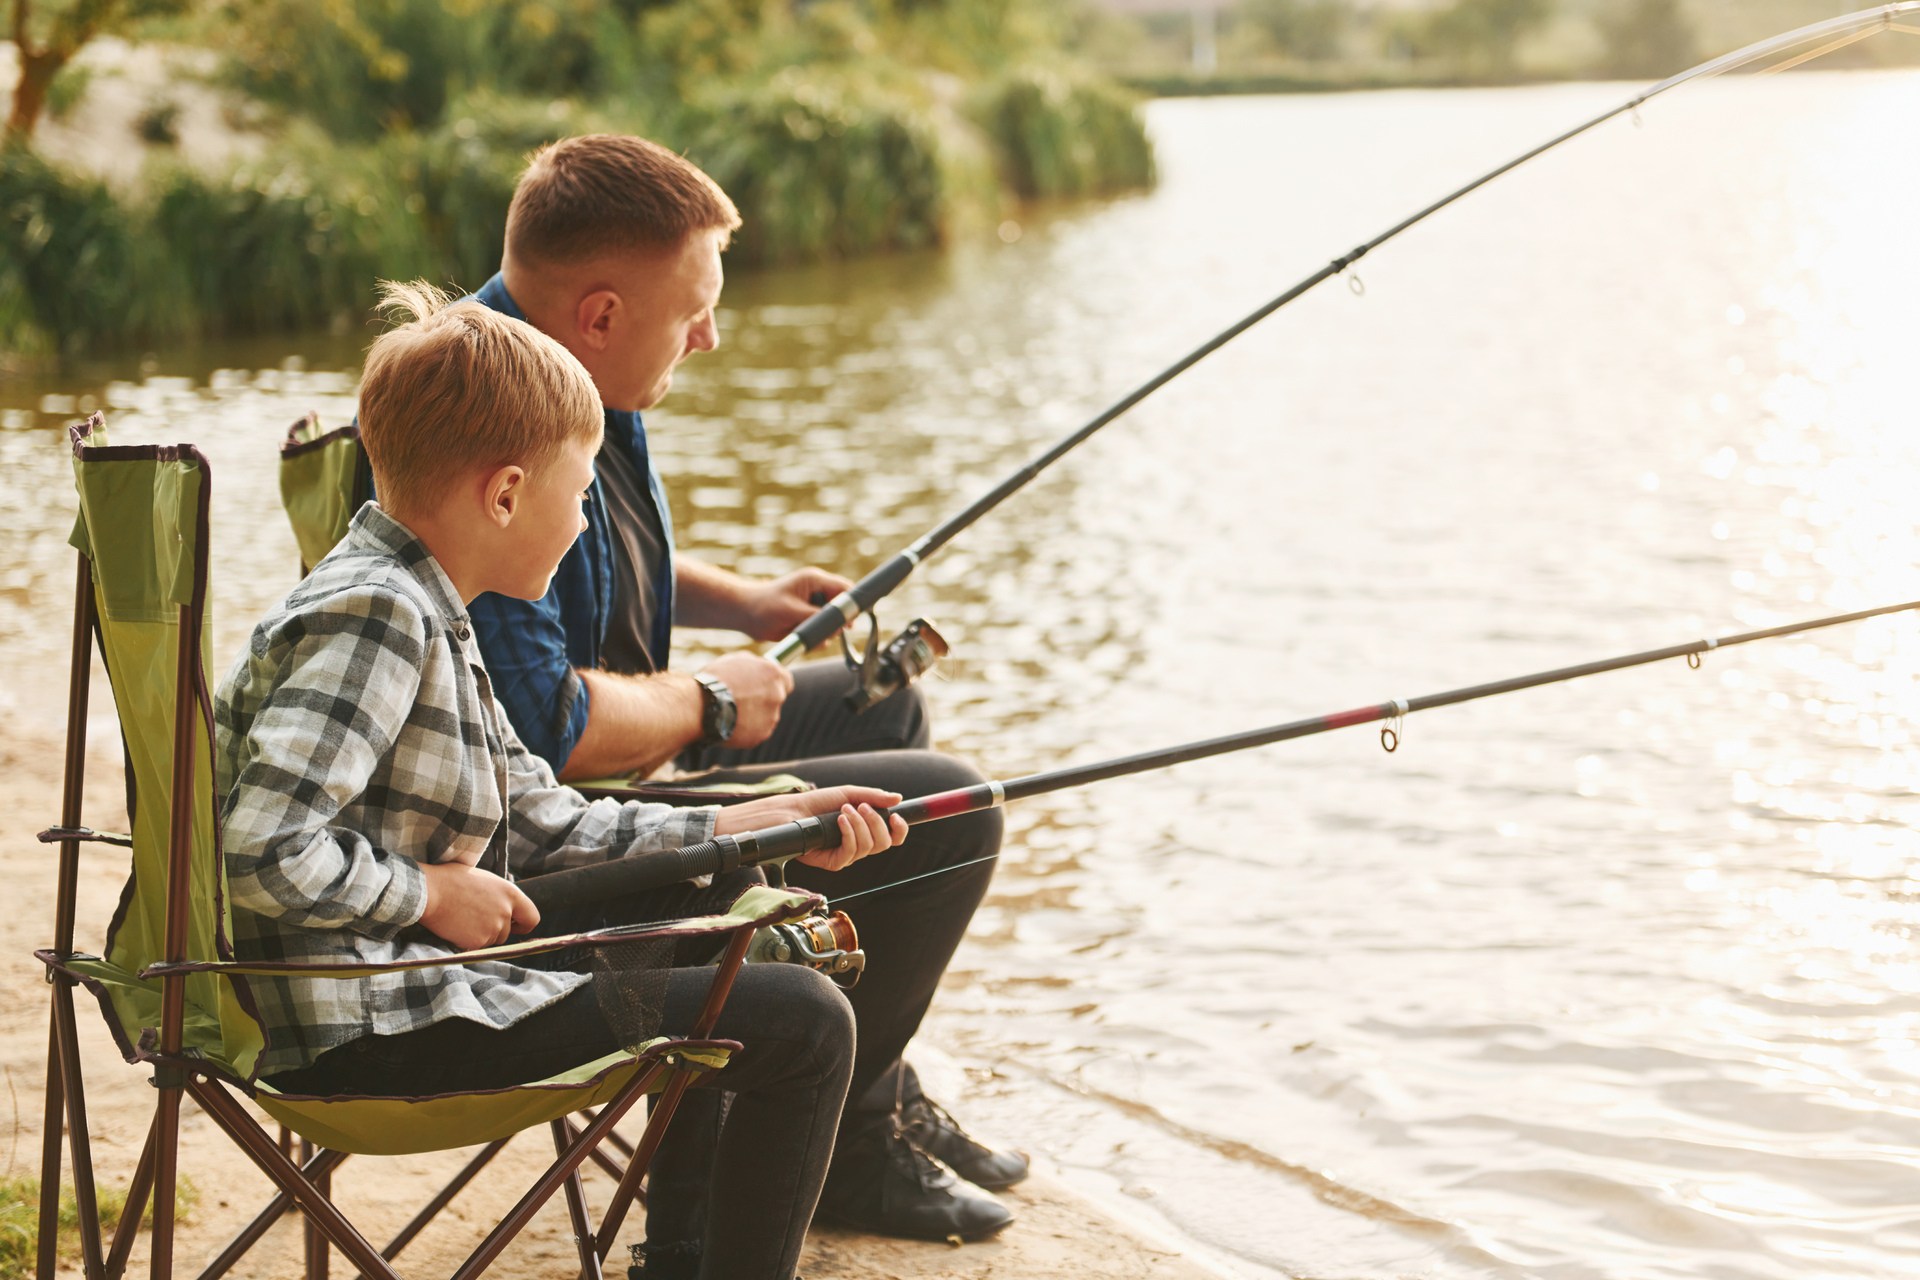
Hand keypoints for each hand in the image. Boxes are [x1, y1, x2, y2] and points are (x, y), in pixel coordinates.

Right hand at [420, 861, 539, 949]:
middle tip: (474, 918)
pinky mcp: (478, 942)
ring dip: (480, 935)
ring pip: (491, 941)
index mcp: (511, 893)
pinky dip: (467, 942)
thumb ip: (500, 896)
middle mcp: (506, 912)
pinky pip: (476, 947)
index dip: (523, 924)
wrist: (430, 891)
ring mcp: (493, 929)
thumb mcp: (486, 880)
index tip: (515, 926)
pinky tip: (456, 927)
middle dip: (493, 930)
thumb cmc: (453, 880)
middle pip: (506, 932)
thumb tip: (507, 908)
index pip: (532, 917)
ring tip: (463, 918)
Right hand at [698, 651, 793, 748]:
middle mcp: (777, 696)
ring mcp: (771, 717)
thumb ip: (753, 664)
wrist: (701, 706)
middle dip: (762, 700)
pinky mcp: (761, 735)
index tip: (765, 686)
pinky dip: (746, 730)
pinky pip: (756, 732)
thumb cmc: (715, 680)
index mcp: (773, 674)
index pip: (786, 681)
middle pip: (776, 700)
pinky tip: (730, 724)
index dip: (774, 684)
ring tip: (731, 713)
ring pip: (766, 718)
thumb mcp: (735, 661)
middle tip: (743, 701)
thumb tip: (759, 666)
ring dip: (753, 716)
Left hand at [713, 785, 908, 871]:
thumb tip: (898, 798)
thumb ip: (871, 796)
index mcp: (862, 829)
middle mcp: (855, 844)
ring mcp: (843, 854)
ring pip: (868, 849)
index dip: (899, 830)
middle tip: (861, 807)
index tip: (898, 816)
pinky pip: (850, 855)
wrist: (783, 813)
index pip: (890, 836)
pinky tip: (839, 821)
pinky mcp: (830, 862)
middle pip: (884, 844)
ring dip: (861, 826)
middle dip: (878, 823)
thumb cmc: (809, 804)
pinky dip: (849, 835)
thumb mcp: (843, 794)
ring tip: (845, 810)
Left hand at [741, 568, 853, 642]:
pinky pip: (821, 632)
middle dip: (836, 623)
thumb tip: (837, 627)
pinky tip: (802, 640)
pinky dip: (816, 639)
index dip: (852, 604)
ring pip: (833, 623)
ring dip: (825, 634)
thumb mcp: (792, 610)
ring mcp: (813, 607)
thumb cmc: (764, 606)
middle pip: (841, 608)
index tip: (851, 621)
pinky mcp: (808, 620)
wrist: (745, 615)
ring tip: (806, 636)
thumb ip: (816, 617)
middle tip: (828, 634)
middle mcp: (817, 593)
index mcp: (815, 581)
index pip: (844, 588)